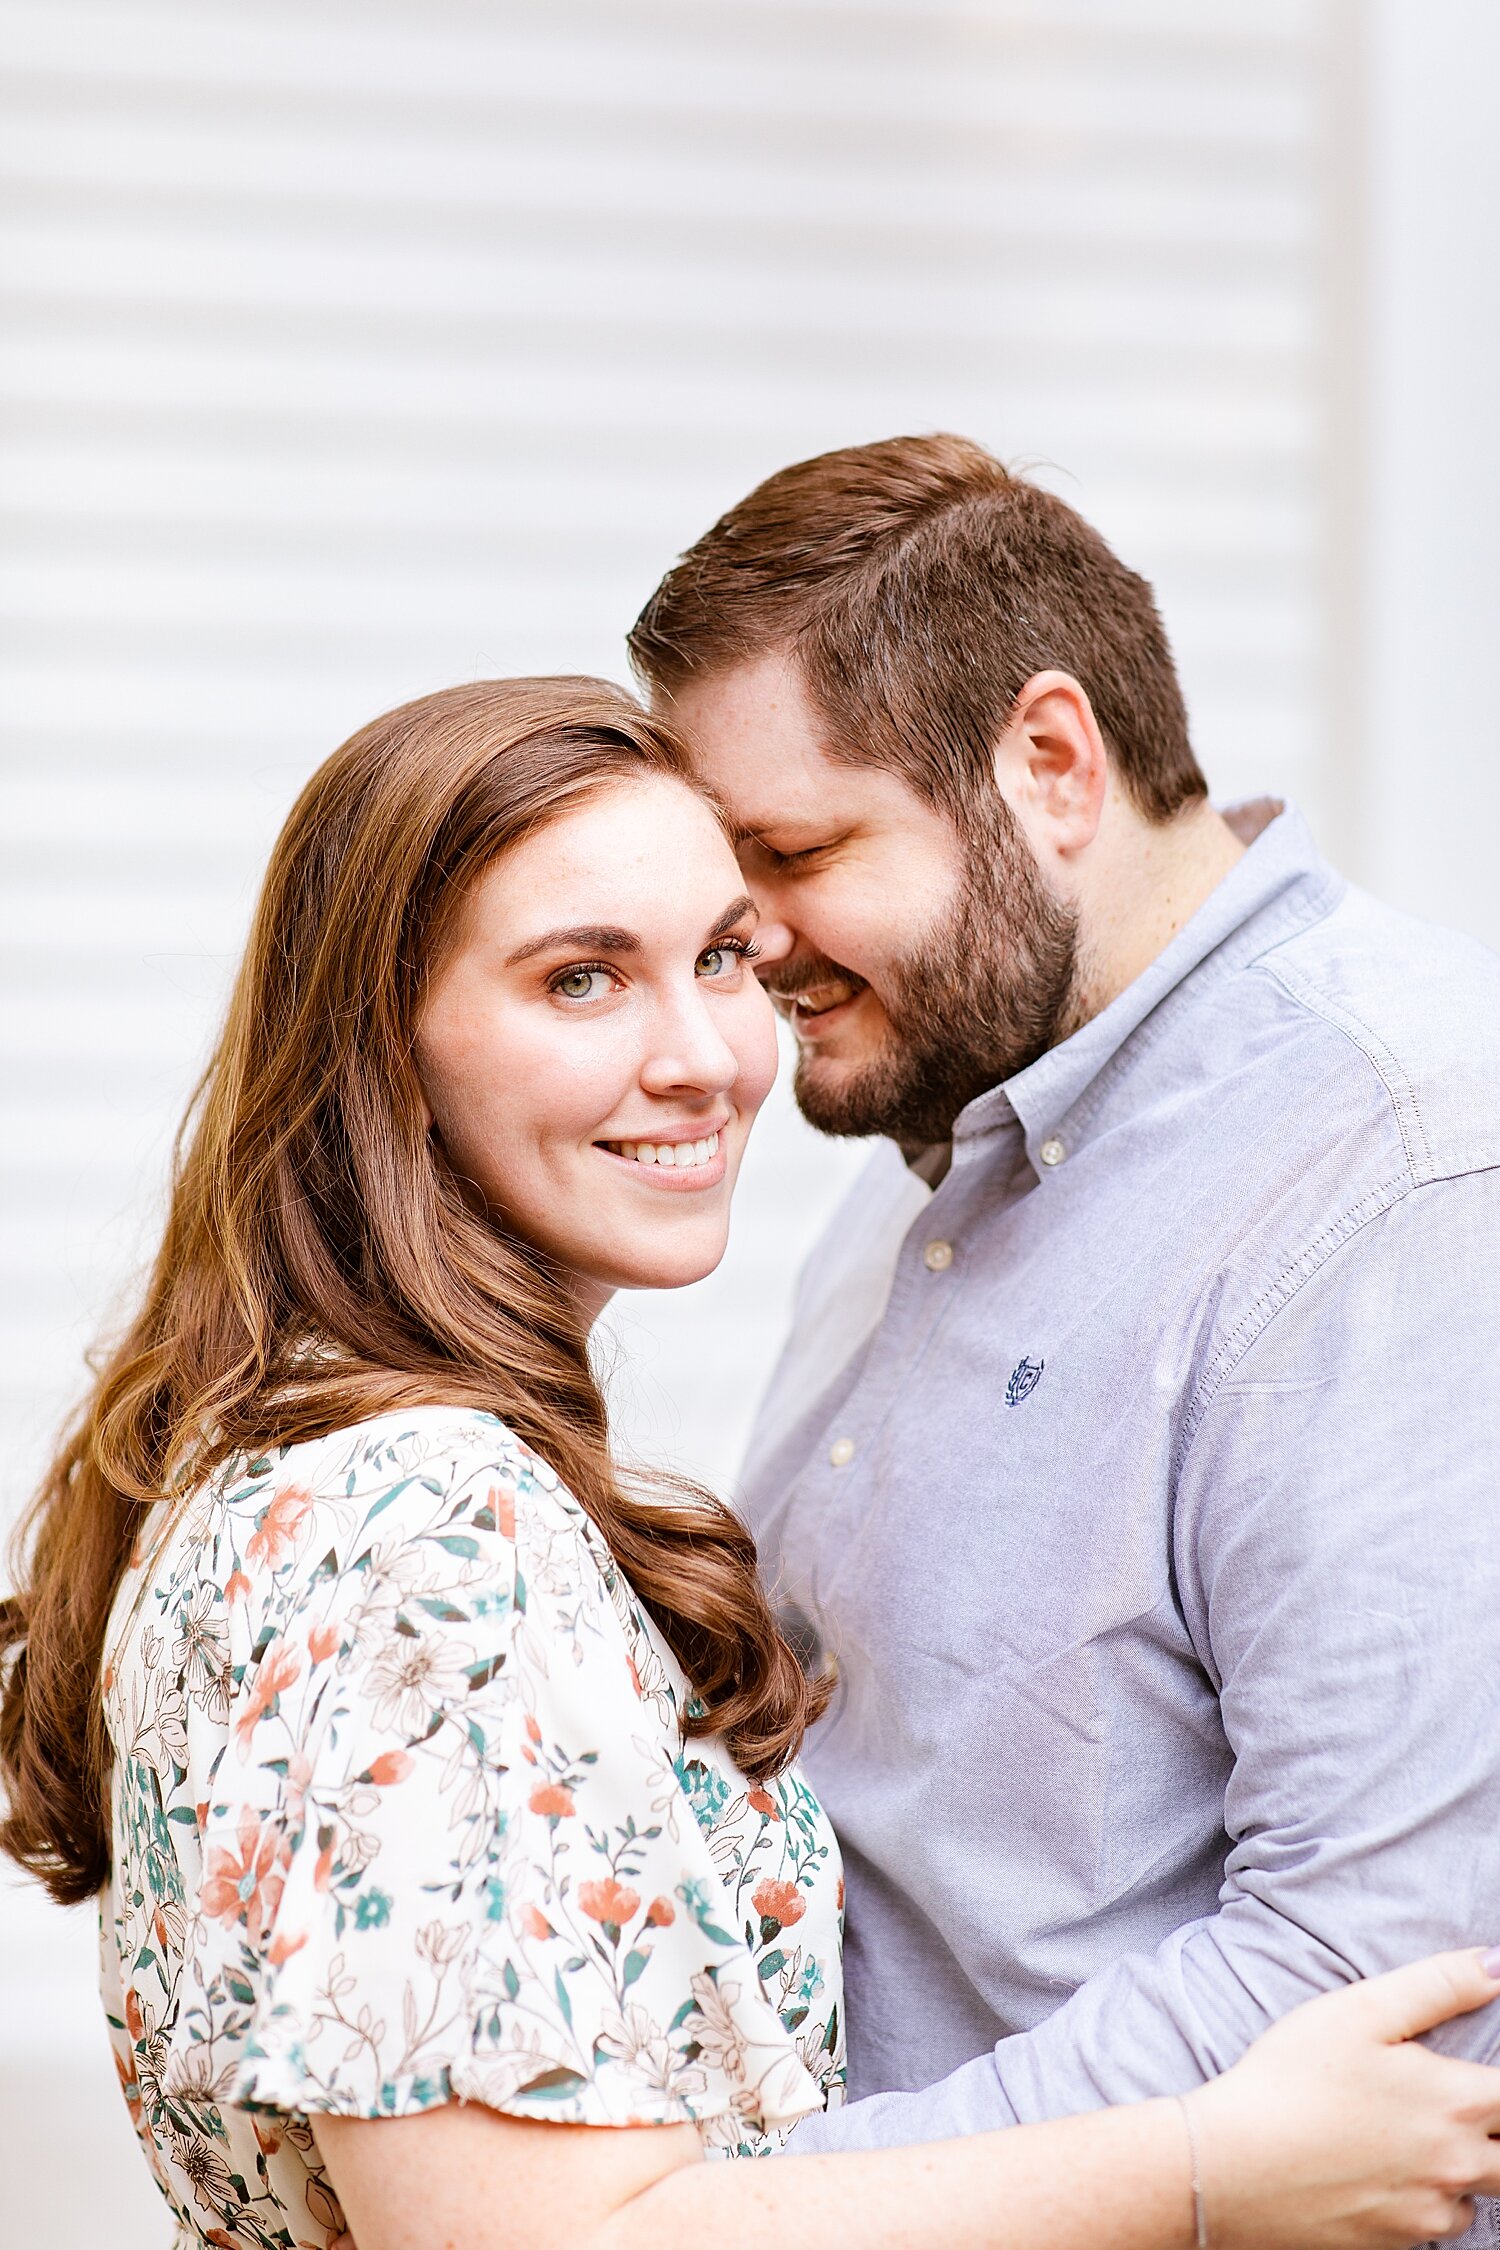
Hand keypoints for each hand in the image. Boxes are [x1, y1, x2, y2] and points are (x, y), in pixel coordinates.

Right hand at [1192, 1948, 1499, 2248]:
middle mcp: (1457, 2164)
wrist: (1232, 2167)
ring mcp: (1429, 2211)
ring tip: (1420, 2137)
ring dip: (1469, 2170)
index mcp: (1455, 2101)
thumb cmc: (1291, 2079)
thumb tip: (1494, 1965)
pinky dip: (1430, 2201)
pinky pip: (1440, 2223)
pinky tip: (1390, 2172)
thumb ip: (1437, 1985)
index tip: (1481, 2081)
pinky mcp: (1399, 2243)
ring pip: (1481, 2194)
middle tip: (1460, 2107)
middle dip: (1496, 2129)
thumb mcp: (1358, 2010)